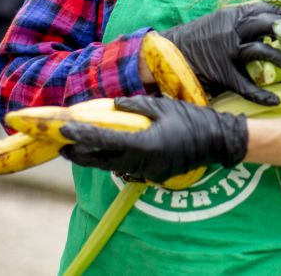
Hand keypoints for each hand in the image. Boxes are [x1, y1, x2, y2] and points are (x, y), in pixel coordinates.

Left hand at [60, 95, 247, 183]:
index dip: (82, 135)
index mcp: (144, 143)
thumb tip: (113, 105)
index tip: (64, 131)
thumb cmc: (191, 120)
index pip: (105, 140)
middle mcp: (143, 162)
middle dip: (80, 154)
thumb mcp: (163, 106)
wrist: (217, 142)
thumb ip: (136, 106)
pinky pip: (127, 168)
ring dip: (94, 158)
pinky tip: (106, 152)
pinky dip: (113, 160)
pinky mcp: (154, 176)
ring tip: (78, 149)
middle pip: (102, 161)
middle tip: (62, 146)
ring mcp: (148, 172)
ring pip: (112, 167)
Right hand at [160, 2, 280, 104]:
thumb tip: (270, 21)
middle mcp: (231, 30)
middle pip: (267, 24)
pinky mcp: (223, 74)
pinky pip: (246, 86)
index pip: (264, 9)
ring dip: (280, 58)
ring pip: (260, 50)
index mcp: (231, 15)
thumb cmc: (196, 38)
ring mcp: (227, 52)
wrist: (168, 53)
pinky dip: (262, 95)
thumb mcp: (218, 21)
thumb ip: (241, 20)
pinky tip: (275, 100)